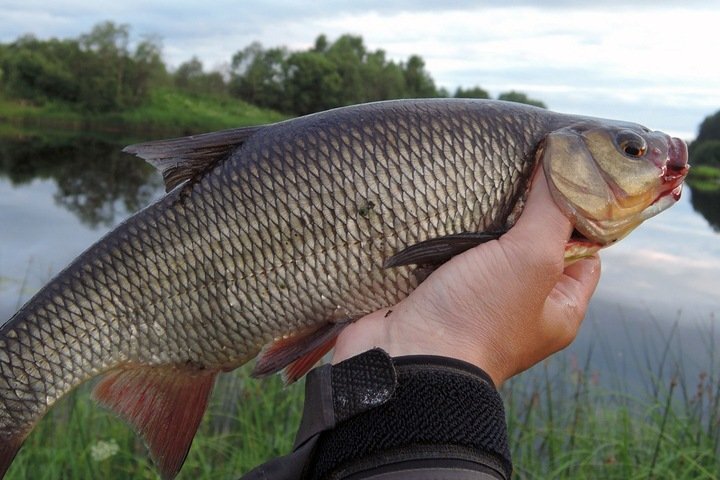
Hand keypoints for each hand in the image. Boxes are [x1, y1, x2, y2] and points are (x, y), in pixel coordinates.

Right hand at [332, 169, 600, 386]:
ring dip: (481, 221)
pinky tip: (446, 206)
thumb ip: (551, 211)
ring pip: (487, 249)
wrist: (406, 356)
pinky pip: (449, 255)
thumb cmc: (479, 316)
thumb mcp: (531, 258)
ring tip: (481, 181)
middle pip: (533, 247)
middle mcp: (520, 307)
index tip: (566, 178)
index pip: (584, 254)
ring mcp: (476, 301)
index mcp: (556, 309)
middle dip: (525, 212)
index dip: (580, 217)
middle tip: (520, 171)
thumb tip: (565, 161)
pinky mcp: (438, 293)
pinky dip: (447, 233)